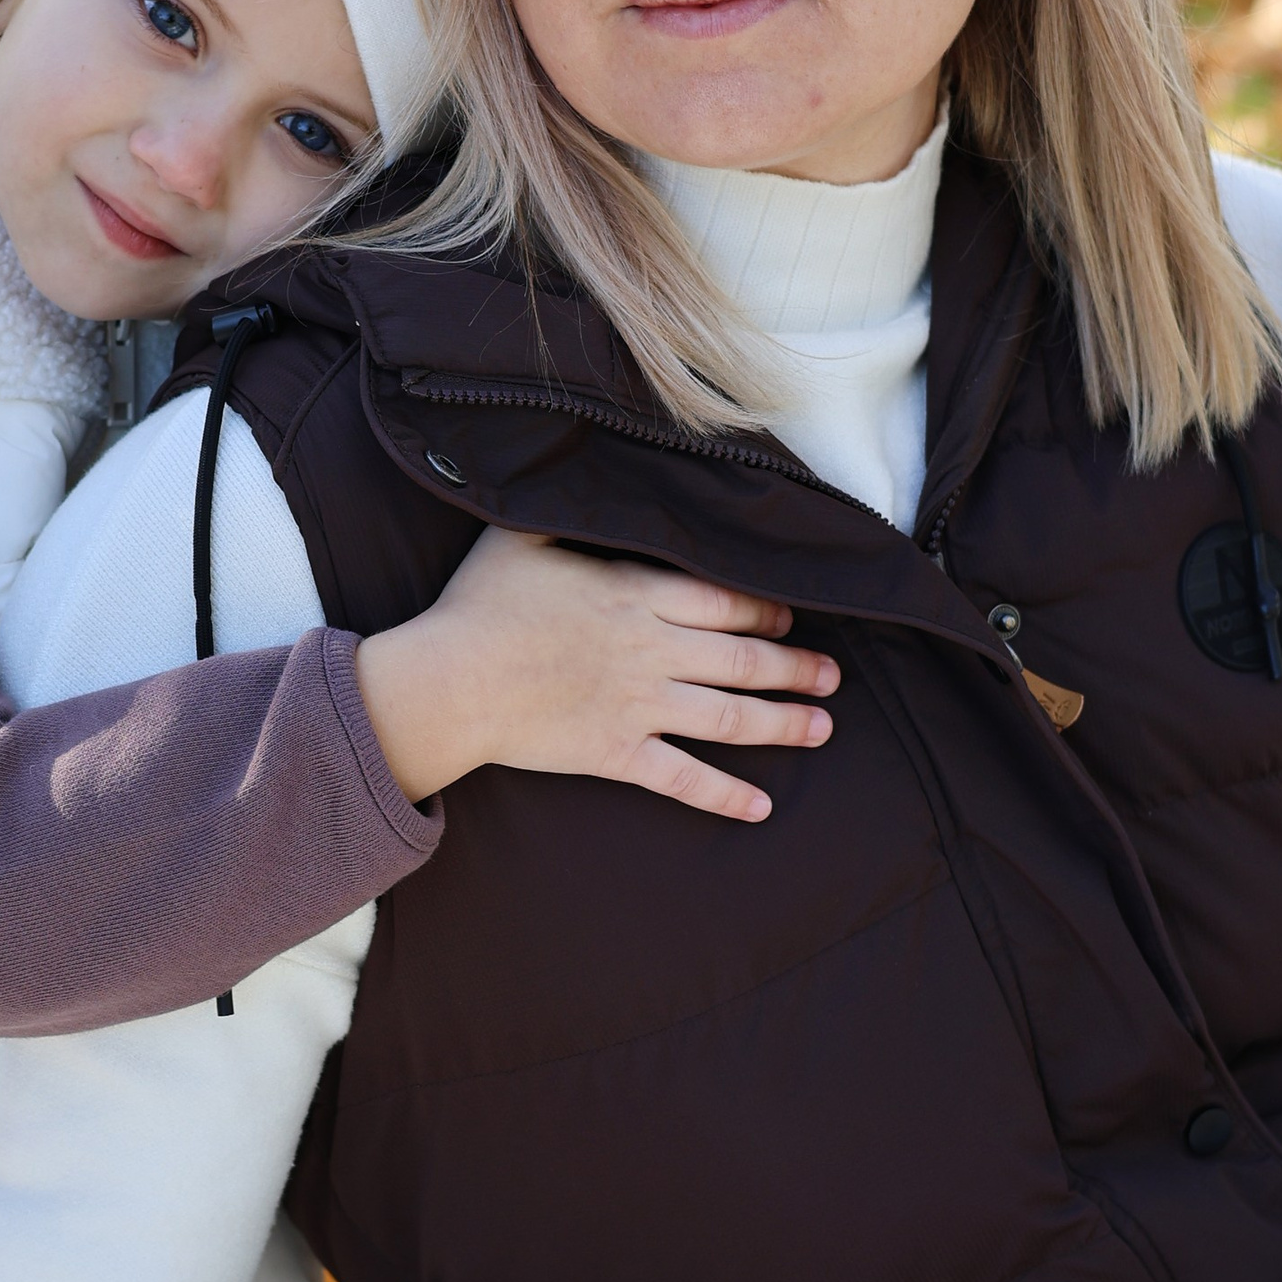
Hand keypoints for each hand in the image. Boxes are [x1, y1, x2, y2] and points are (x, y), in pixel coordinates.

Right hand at [352, 524, 836, 821]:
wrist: (450, 683)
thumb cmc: (477, 607)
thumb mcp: (519, 536)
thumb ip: (565, 511)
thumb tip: (581, 474)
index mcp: (634, 593)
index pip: (722, 600)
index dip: (764, 610)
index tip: (790, 617)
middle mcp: (651, 649)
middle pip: (743, 657)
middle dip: (794, 666)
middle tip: (832, 675)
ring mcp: (638, 704)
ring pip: (729, 715)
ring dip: (782, 722)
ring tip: (822, 726)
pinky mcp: (617, 752)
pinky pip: (684, 778)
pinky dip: (725, 795)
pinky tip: (761, 808)